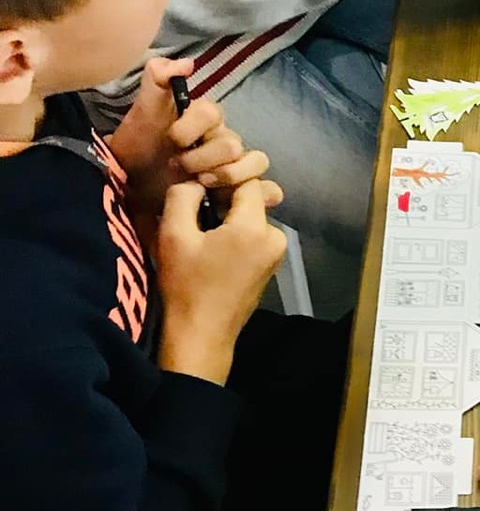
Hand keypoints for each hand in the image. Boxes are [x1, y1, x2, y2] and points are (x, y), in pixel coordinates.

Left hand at [110, 58, 270, 218]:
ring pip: (256, 163)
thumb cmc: (139, 147)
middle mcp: (225, 139)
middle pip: (233, 144)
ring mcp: (236, 166)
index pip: (212, 113)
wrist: (133, 185)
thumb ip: (156, 79)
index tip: (169, 140)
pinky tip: (236, 198)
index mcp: (206, 118)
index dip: (189, 128)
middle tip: (177, 168)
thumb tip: (187, 64)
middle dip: (201, 158)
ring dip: (227, 175)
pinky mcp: (239, 192)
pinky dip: (263, 193)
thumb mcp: (142, 111)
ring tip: (200, 185)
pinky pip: (269, 190)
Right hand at [155, 179, 287, 385]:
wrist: (201, 336)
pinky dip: (234, 233)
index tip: (196, 179)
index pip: (246, 180)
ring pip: (250, 217)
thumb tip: (194, 181)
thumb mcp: (173, 235)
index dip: (220, 174)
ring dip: (227, 215)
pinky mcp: (270, 267)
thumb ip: (182, 196)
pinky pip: (253, 236)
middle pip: (250, 199)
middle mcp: (275, 237)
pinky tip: (211, 245)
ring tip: (199, 224)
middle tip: (193, 202)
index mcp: (255, 227)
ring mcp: (276, 254)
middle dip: (222, 195)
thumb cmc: (185, 286)